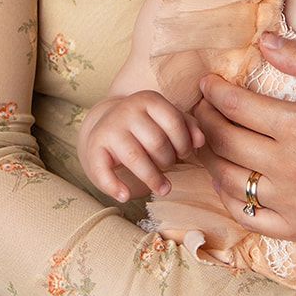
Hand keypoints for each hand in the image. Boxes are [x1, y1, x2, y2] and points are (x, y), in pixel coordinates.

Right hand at [79, 90, 204, 202]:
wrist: (104, 124)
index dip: (184, 143)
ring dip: (152, 179)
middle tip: (170, 167)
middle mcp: (127, 109)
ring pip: (135, 158)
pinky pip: (104, 171)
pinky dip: (115, 187)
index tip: (184, 155)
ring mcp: (109, 128)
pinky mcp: (94, 147)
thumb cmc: (145, 125)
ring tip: (164, 189)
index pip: (174, 121)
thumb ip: (187, 126)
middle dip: (168, 161)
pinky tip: (125, 196)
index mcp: (149, 99)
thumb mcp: (165, 119)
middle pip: (156, 142)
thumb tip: (201, 141)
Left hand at [191, 31, 295, 244]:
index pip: (237, 107)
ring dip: (210, 159)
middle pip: (225, 143)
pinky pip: (249, 219)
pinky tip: (229, 181)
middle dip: (205, 121)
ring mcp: (294, 205)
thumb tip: (263, 41)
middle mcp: (290, 168)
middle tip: (201, 107)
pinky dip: (230, 200)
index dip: (214, 92)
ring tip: (209, 141)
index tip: (206, 82)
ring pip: (229, 183)